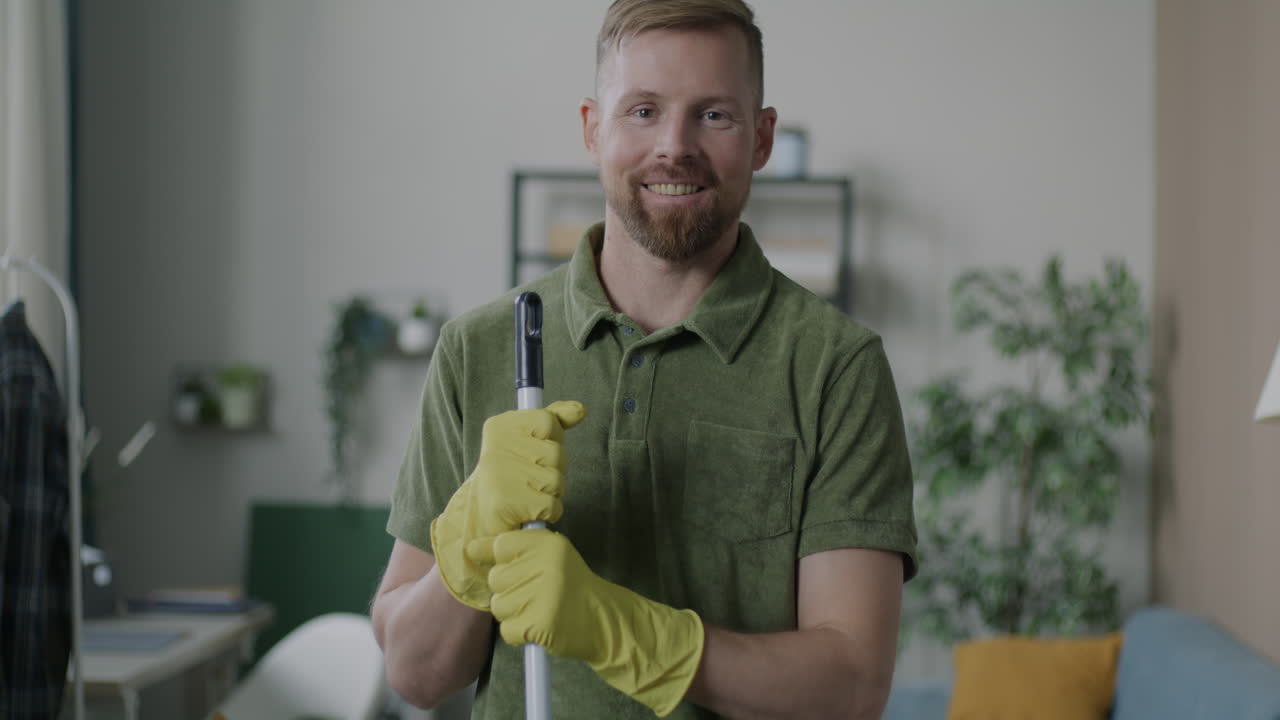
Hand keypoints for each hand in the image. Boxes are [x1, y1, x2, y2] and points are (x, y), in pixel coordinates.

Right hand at [430, 401, 584, 609]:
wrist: (483, 517)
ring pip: (557, 480)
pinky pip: (553, 506)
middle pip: (556, 453)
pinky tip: (529, 511)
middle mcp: (496, 447)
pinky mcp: (507, 505)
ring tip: (528, 494)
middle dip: (553, 469)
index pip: (548, 421)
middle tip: (530, 478)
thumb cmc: (513, 474)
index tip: (533, 449)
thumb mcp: (530, 439)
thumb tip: (581, 409)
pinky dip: (548, 512)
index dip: (550, 439)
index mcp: (500, 426)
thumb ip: (554, 420)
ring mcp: (500, 476)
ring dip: (551, 492)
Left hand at [485, 529, 703, 716]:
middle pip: (496, 578)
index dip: (497, 557)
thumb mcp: (552, 557)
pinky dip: (518, 634)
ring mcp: (543, 595)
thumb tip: (472, 547)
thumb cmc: (572, 587)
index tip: (502, 564)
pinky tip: (538, 627)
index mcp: (548, 544)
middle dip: (509, 590)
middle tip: (535, 594)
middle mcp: (546, 565)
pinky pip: (507, 630)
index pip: (501, 544)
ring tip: (538, 610)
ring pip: (499, 606)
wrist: (603, 619)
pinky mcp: (540, 624)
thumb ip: (517, 550)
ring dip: (513, 613)